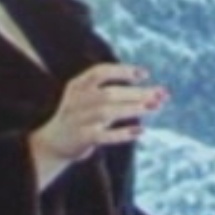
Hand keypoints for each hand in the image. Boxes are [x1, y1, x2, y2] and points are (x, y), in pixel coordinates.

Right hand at [30, 63, 166, 162]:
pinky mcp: (81, 138)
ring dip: (133, 109)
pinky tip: (140, 131)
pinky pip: (104, 136)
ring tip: (154, 108)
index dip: (122, 71)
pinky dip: (122, 134)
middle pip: (109, 93)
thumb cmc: (82, 117)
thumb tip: (158, 94)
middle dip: (137, 93)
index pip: (100, 72)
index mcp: (77, 85)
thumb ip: (118, 95)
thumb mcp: (91, 99)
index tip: (145, 74)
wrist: (54, 143)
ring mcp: (78, 119)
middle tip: (160, 94)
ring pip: (107, 112)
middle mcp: (76, 100)